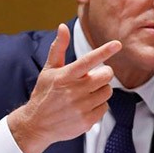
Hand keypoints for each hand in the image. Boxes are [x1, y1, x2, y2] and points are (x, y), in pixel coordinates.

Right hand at [8, 23, 121, 152]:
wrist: (36, 124)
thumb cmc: (44, 94)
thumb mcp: (48, 70)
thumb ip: (58, 48)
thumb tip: (62, 27)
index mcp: (65, 76)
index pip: (88, 60)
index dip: (104, 51)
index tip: (117, 44)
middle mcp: (74, 91)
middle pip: (106, 76)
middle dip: (103, 74)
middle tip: (93, 78)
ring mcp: (81, 107)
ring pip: (107, 91)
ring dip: (101, 90)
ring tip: (86, 93)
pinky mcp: (87, 120)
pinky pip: (105, 107)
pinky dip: (98, 106)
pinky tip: (85, 106)